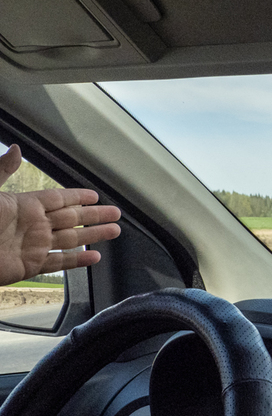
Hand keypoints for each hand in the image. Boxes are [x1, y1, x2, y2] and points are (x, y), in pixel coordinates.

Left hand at [0, 145, 120, 285]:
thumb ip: (2, 171)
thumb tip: (16, 149)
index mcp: (23, 205)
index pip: (58, 198)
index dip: (77, 196)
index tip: (94, 195)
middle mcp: (32, 225)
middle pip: (71, 218)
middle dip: (94, 216)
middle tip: (116, 213)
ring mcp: (33, 246)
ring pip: (71, 239)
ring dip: (93, 236)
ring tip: (115, 231)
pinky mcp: (29, 266)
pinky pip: (59, 262)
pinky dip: (78, 261)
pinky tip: (94, 257)